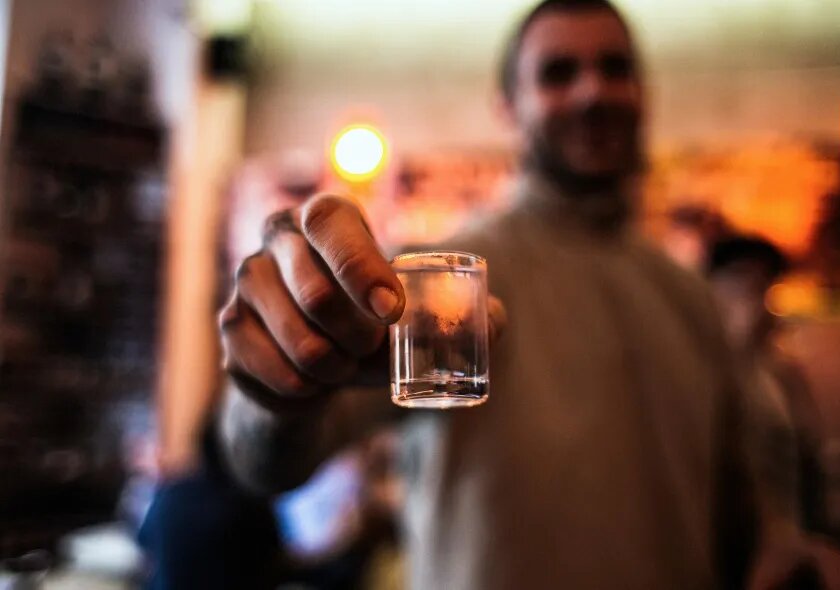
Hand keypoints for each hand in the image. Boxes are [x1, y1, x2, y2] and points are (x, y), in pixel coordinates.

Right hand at [219, 194, 505, 401]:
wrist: (314, 376)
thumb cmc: (370, 330)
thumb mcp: (417, 319)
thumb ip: (465, 314)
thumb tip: (496, 323)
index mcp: (325, 219)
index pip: (330, 220)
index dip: (361, 265)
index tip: (392, 311)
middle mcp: (277, 240)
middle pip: (315, 290)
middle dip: (359, 337)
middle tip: (375, 349)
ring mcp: (245, 283)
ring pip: (298, 339)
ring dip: (337, 368)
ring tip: (346, 366)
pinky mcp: (231, 332)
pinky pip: (277, 371)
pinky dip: (309, 389)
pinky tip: (314, 382)